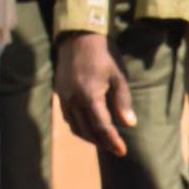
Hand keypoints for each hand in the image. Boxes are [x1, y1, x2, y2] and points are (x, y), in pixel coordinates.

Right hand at [56, 32, 133, 156]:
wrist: (78, 37)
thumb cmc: (103, 55)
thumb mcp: (118, 76)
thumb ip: (123, 101)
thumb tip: (129, 124)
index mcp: (89, 95)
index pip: (101, 126)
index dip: (112, 141)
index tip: (122, 152)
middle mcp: (73, 99)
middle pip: (88, 131)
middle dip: (103, 143)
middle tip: (116, 149)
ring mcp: (64, 97)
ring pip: (76, 127)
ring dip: (90, 137)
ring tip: (105, 142)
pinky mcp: (60, 94)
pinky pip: (69, 118)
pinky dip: (80, 127)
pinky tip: (90, 128)